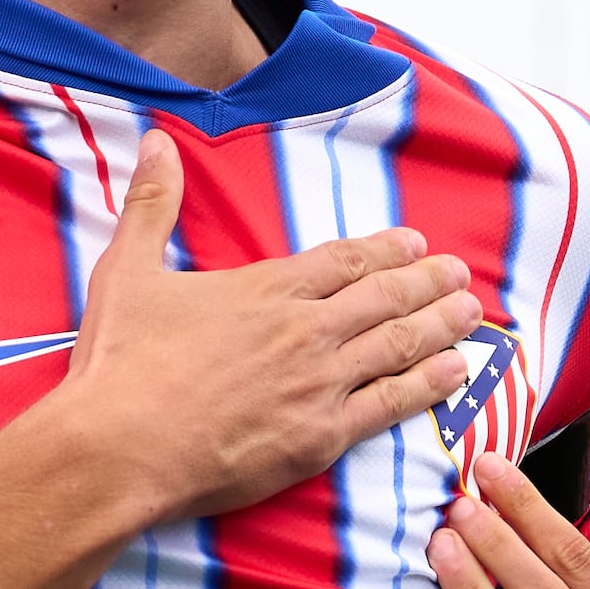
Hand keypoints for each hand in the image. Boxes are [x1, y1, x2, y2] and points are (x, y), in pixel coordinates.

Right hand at [29, 134, 478, 529]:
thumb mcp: (128, 269)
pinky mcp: (320, 438)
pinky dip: (428, 387)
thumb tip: (154, 141)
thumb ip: (152, 204)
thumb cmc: (119, 363)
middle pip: (384, 298)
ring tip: (470, 314)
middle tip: (459, 274)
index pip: (343, 260)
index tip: (415, 243)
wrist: (119, 446)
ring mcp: (319, 385)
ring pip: (399, 346)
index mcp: (266, 289)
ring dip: (440, 327)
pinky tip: (455, 375)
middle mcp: (304, 331)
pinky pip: (390, 406)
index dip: (385, 251)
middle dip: (427, 283)